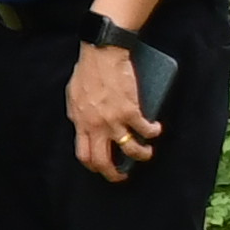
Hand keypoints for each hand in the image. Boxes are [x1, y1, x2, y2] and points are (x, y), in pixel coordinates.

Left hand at [65, 40, 155, 183]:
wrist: (101, 54)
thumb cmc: (86, 71)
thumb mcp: (73, 97)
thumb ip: (79, 114)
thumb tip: (83, 126)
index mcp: (80, 122)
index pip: (84, 154)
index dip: (94, 166)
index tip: (102, 169)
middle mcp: (96, 126)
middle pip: (103, 161)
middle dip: (114, 174)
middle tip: (122, 176)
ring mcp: (114, 120)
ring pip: (131, 150)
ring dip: (142, 155)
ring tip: (146, 152)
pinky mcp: (131, 111)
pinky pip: (146, 130)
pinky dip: (154, 132)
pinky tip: (156, 129)